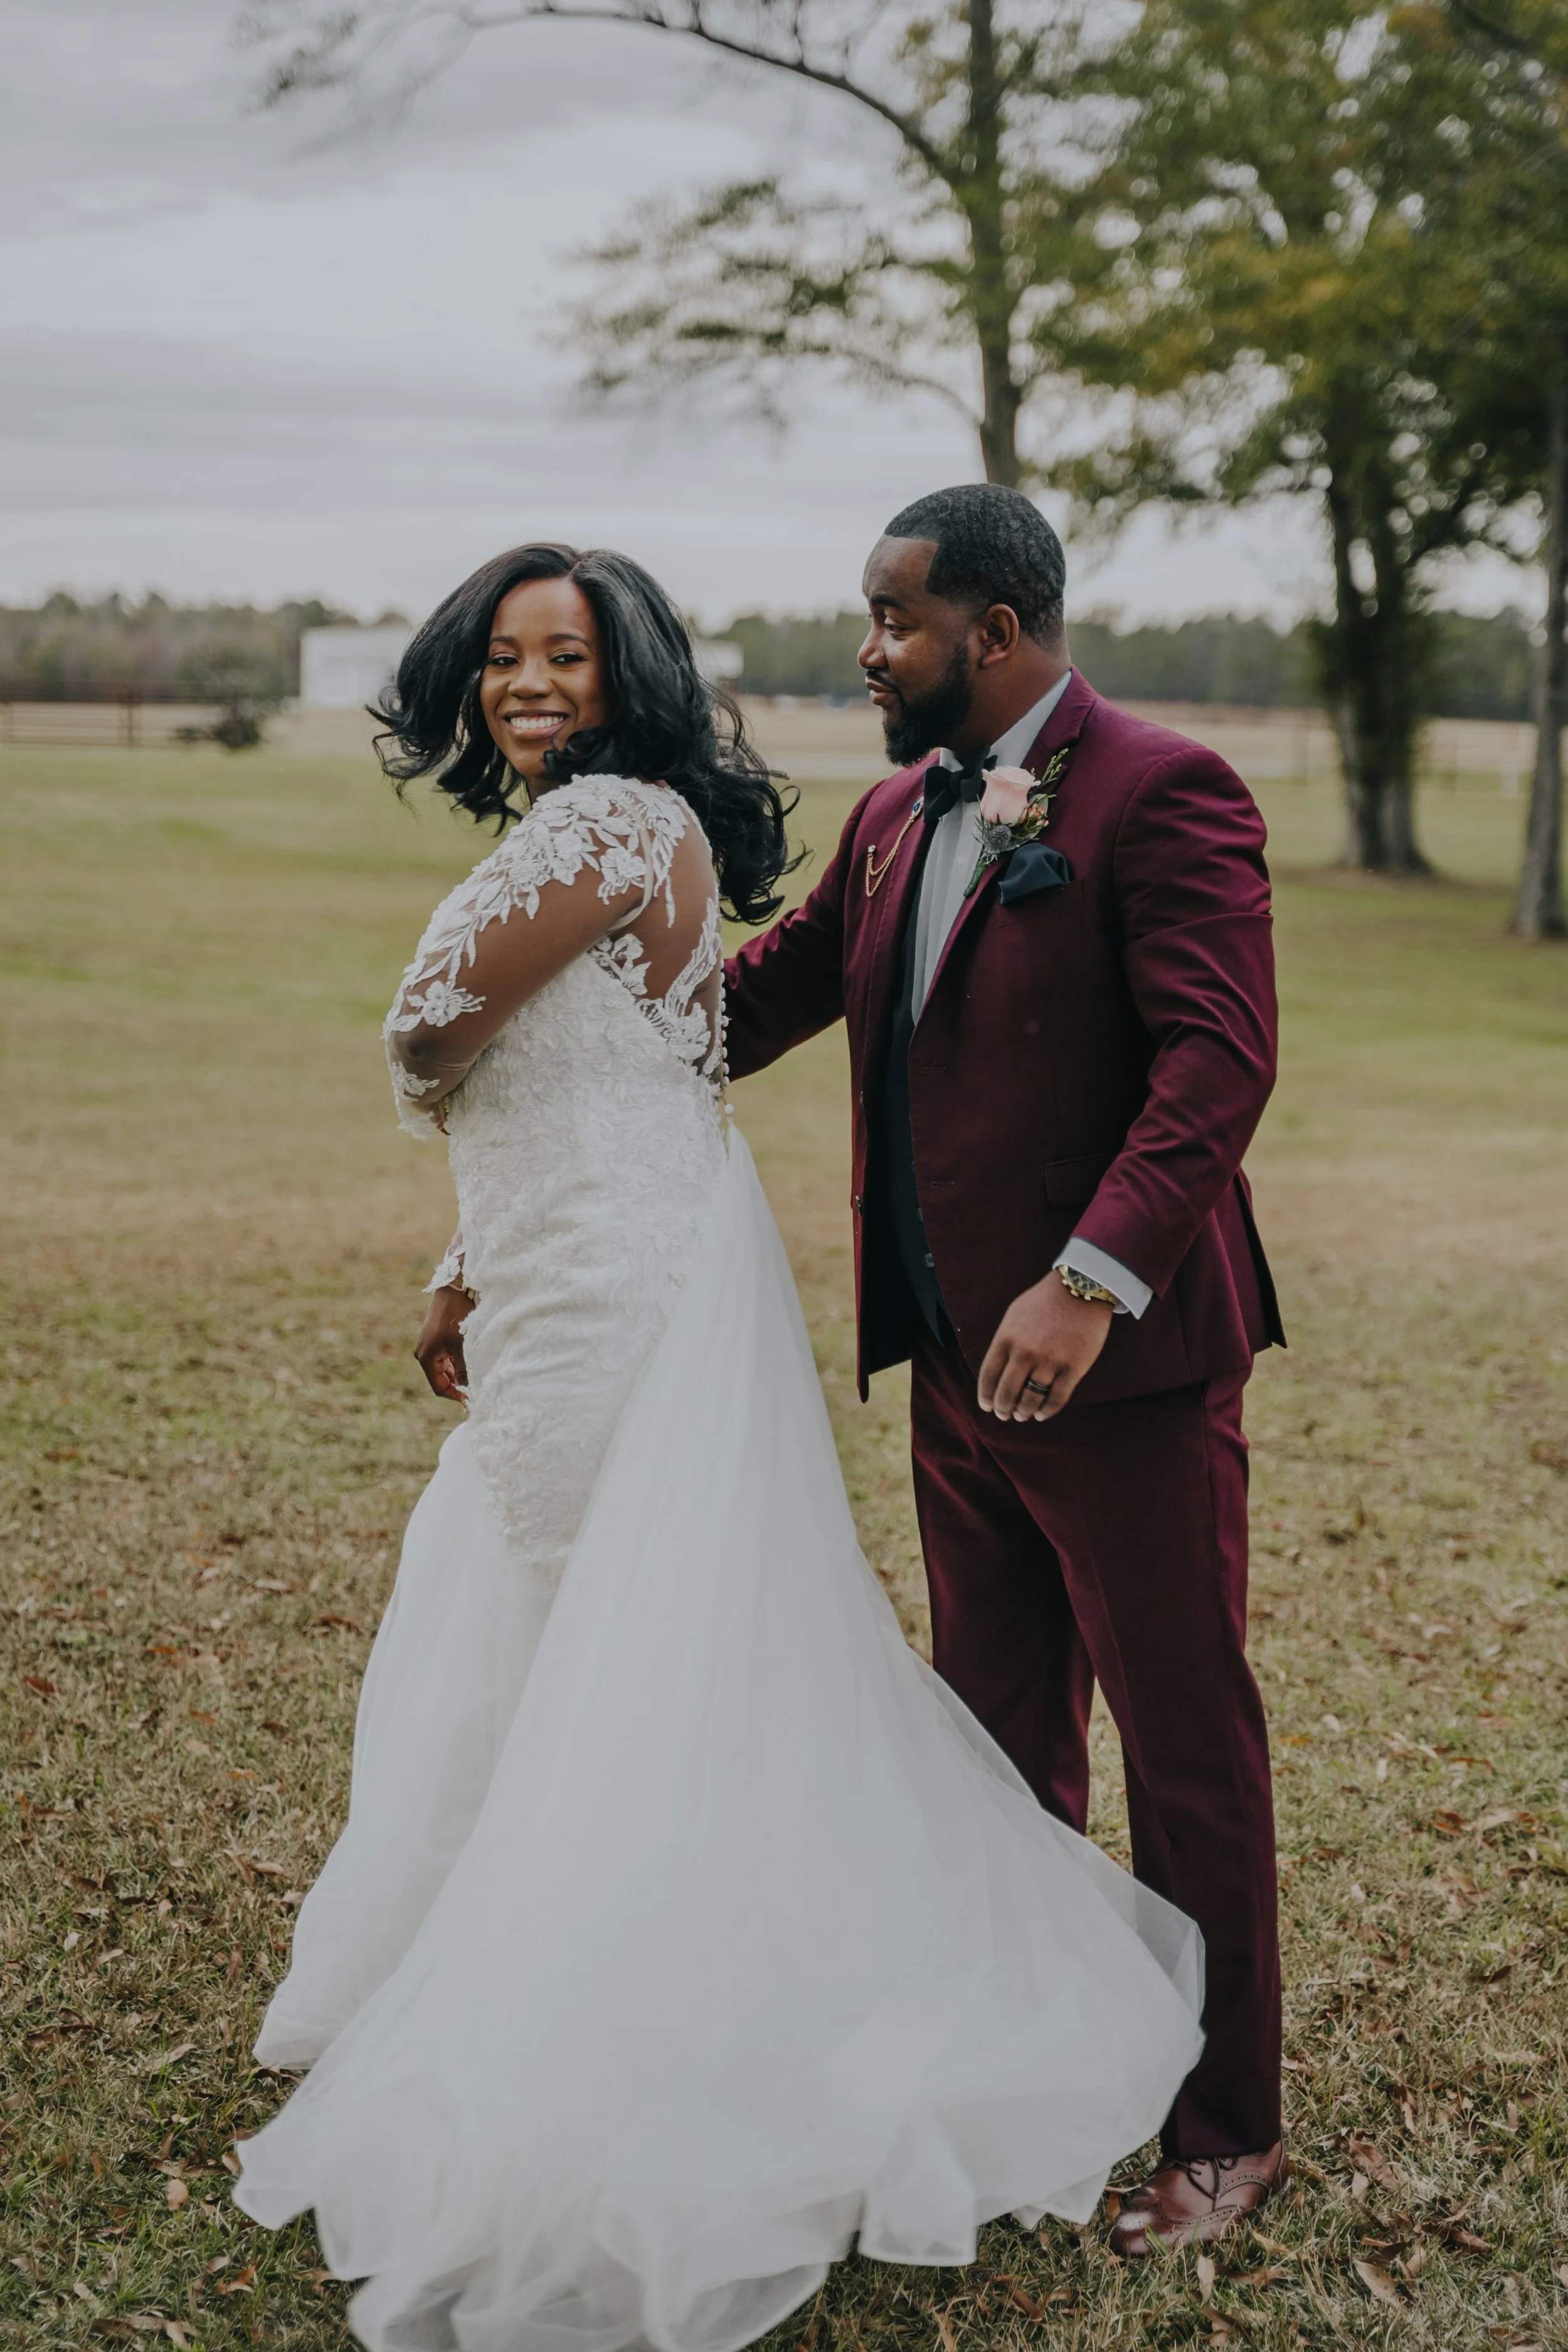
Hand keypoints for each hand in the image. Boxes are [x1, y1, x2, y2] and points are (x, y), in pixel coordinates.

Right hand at [415, 1286, 472, 1404]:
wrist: (454, 1286)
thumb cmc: (458, 1313)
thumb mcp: (462, 1345)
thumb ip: (464, 1369)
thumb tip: (468, 1392)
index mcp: (425, 1356)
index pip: (439, 1387)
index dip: (455, 1395)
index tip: (472, 1399)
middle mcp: (424, 1352)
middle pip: (441, 1378)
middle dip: (458, 1384)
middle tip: (477, 1388)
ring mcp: (429, 1344)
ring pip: (445, 1367)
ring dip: (458, 1372)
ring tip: (477, 1373)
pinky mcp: (435, 1337)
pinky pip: (446, 1356)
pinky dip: (457, 1361)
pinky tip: (471, 1358)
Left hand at [977, 1273, 1113, 1422]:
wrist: (1081, 1288)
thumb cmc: (1044, 1301)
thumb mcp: (1014, 1315)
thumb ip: (1004, 1341)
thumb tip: (996, 1370)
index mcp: (1007, 1338)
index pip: (988, 1377)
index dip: (986, 1396)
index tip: (987, 1406)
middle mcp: (1025, 1353)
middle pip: (1007, 1393)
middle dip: (1003, 1409)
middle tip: (1005, 1415)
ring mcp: (1050, 1362)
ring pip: (1031, 1400)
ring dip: (1024, 1412)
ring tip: (1022, 1415)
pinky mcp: (1073, 1368)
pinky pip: (1056, 1399)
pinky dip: (1046, 1411)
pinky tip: (1041, 1415)